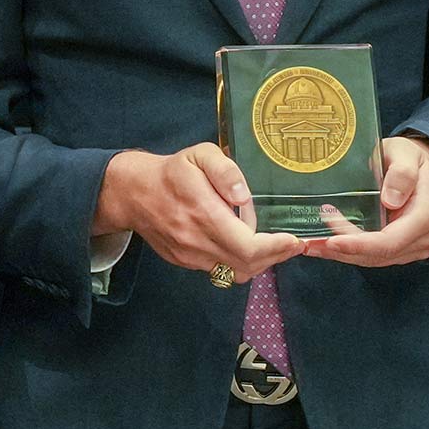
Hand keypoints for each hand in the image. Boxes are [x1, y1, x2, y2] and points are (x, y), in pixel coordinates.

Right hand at [93, 145, 303, 280]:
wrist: (133, 193)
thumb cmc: (173, 171)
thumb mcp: (200, 154)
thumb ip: (225, 171)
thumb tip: (244, 196)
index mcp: (203, 213)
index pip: (247, 245)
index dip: (275, 248)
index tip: (294, 240)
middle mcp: (196, 241)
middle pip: (245, 265)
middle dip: (274, 257)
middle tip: (292, 243)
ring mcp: (189, 256)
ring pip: (233, 273)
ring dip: (258, 263)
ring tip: (271, 245)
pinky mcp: (184, 263)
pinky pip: (219, 271)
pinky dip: (238, 262)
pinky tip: (244, 245)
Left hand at [305, 134, 428, 267]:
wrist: (416, 166)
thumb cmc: (408, 157)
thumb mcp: (405, 153)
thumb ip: (402, 173)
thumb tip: (390, 201)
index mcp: (425, 215)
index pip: (391, 241)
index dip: (360, 244)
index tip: (332, 240)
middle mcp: (424, 237)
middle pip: (378, 254)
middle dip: (343, 251)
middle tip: (310, 243)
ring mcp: (414, 246)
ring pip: (373, 259)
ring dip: (342, 255)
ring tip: (312, 245)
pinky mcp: (402, 249)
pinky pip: (374, 256)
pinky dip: (350, 252)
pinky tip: (327, 245)